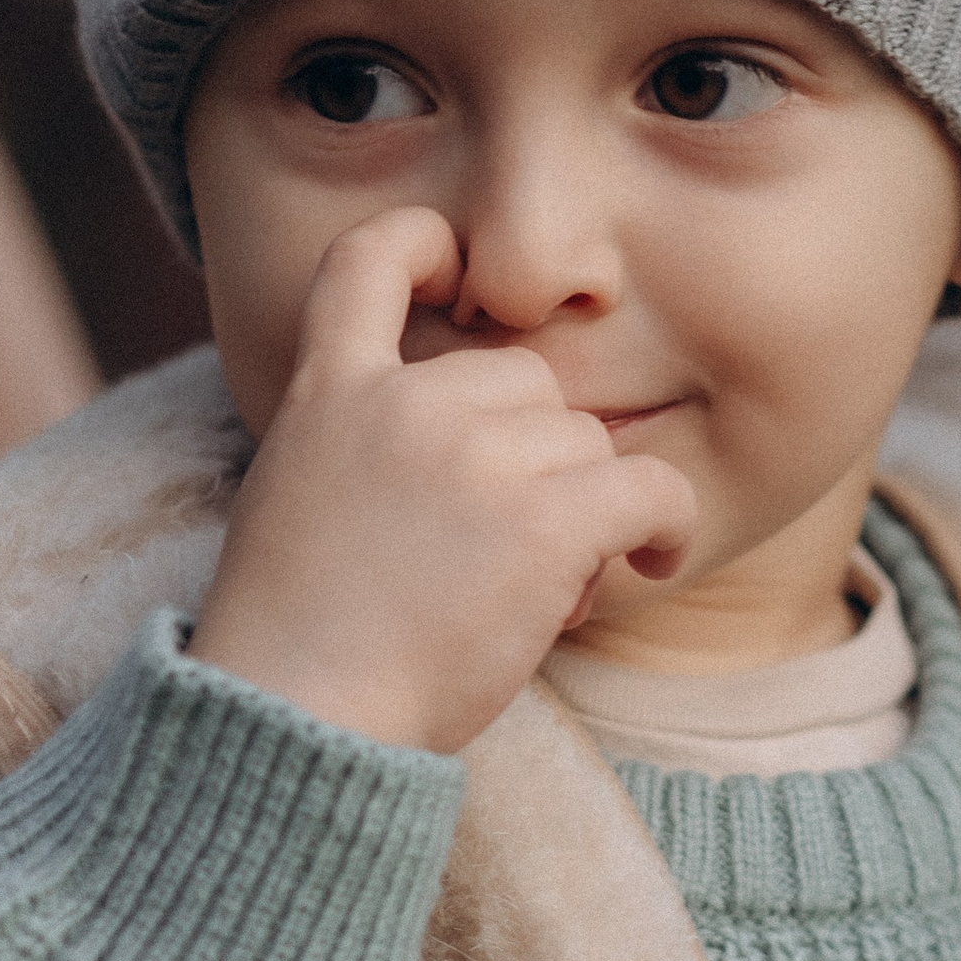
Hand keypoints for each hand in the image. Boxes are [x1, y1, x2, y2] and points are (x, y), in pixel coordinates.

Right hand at [191, 209, 697, 752]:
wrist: (297, 717)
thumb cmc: (301, 647)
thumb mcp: (295, 503)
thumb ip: (366, 448)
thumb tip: (483, 462)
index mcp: (327, 393)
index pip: (366, 262)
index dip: (421, 244)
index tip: (457, 267)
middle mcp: (405, 403)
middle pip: (526, 380)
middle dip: (535, 457)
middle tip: (498, 549)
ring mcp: (476, 453)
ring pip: (586, 443)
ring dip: (582, 510)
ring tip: (529, 590)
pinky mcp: (543, 517)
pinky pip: (649, 488)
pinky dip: (665, 524)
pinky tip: (655, 560)